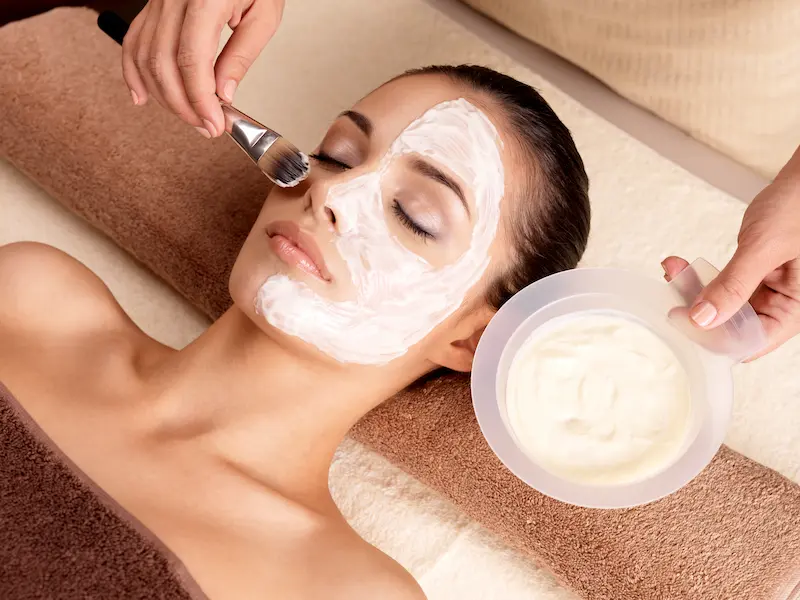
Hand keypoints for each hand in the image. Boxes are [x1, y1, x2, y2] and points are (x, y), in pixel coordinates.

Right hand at [122, 0, 283, 137]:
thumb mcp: (263, 14)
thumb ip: (242, 55)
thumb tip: (223, 94)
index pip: (191, 61)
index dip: (200, 100)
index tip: (214, 123)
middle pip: (163, 64)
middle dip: (183, 105)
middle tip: (206, 127)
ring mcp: (158, 1)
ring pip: (145, 57)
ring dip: (163, 96)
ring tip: (189, 116)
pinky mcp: (152, 6)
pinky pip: (133, 41)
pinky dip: (134, 72)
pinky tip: (142, 97)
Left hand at [662, 148, 799, 358]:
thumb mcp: (765, 248)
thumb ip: (733, 285)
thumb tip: (702, 319)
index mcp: (795, 309)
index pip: (750, 342)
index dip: (715, 337)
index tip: (683, 320)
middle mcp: (782, 304)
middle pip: (733, 326)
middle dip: (698, 311)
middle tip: (670, 294)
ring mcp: (768, 290)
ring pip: (722, 305)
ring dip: (693, 290)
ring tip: (672, 270)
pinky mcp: (754, 275)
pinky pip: (722, 284)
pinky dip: (700, 276)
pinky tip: (680, 265)